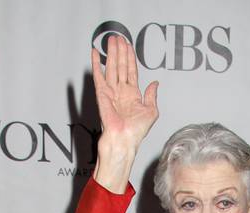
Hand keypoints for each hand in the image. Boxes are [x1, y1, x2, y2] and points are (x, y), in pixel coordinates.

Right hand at [92, 36, 158, 152]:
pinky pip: (98, 75)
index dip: (130, 58)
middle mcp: (121, 91)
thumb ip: (152, 96)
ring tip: (111, 39)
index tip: (128, 46)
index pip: (131, 71)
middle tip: (118, 37)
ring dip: (111, 52)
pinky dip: (95, 63)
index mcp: (132, 95)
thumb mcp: (151, 112)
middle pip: (120, 66)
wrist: (124, 139)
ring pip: (111, 67)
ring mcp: (111, 91)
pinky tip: (94, 52)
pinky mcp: (101, 93)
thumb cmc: (136, 131)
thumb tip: (155, 83)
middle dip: (120, 51)